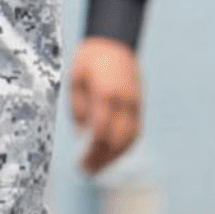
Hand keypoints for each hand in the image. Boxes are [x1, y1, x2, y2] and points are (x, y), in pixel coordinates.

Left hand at [69, 36, 141, 173]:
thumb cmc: (89, 59)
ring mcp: (135, 104)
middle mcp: (124, 102)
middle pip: (117, 139)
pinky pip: (135, 131)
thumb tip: (80, 134)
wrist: (113, 41)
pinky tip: (113, 155)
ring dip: (115, 157)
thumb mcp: (75, 79)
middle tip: (88, 172)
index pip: (101, 131)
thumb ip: (77, 107)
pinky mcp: (139, 104)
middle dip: (103, 159)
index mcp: (106, 94)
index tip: (81, 163)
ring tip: (99, 168)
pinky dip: (125, 146)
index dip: (92, 151)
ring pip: (130, 138)